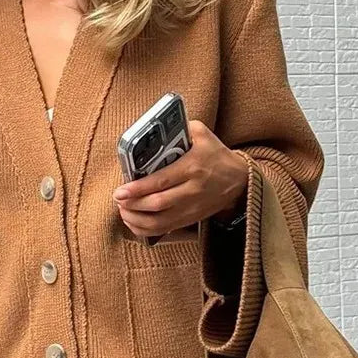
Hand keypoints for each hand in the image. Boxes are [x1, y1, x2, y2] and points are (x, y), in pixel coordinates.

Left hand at [112, 119, 248, 237]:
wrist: (239, 180)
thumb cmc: (216, 155)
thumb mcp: (202, 134)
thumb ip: (181, 128)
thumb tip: (155, 128)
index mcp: (192, 167)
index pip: (161, 181)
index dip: (138, 188)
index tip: (121, 191)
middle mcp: (192, 190)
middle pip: (157, 204)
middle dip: (133, 204)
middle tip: (118, 199)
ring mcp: (192, 208)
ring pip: (159, 221)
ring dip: (136, 219)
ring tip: (123, 210)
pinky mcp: (191, 218)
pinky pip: (165, 230)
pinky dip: (146, 229)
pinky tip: (134, 222)